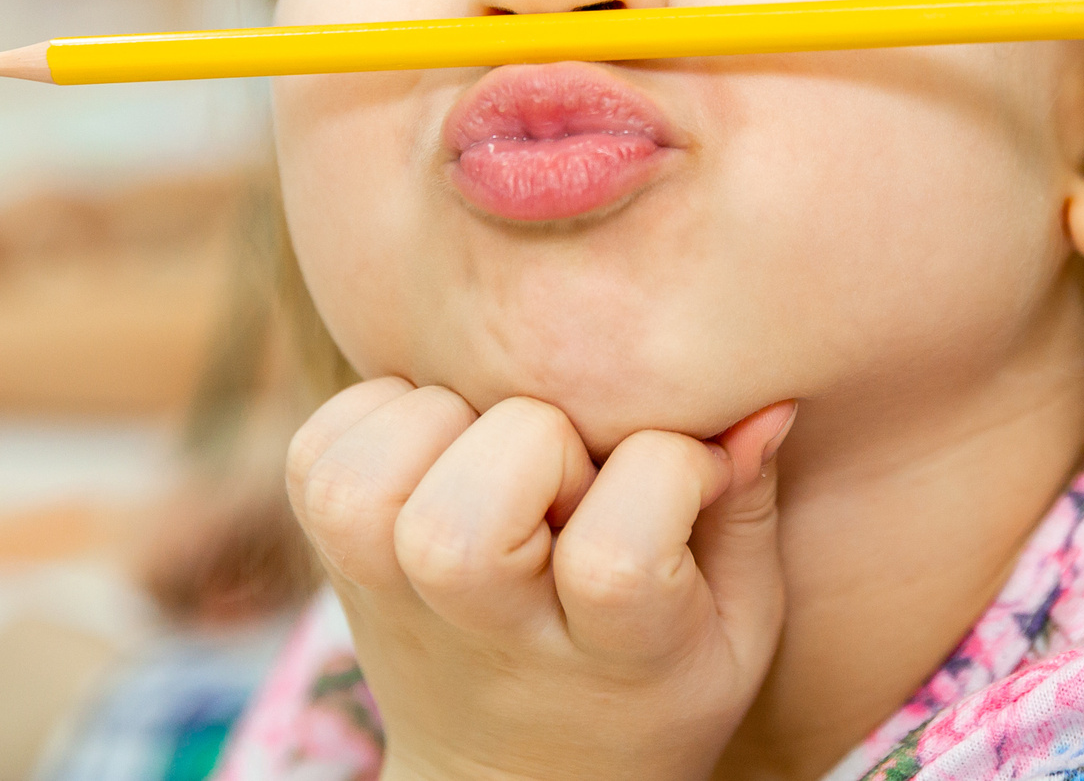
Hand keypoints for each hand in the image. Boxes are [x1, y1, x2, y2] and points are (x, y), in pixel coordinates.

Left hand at [286, 378, 797, 780]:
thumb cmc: (648, 679)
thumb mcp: (737, 622)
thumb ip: (746, 510)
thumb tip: (760, 404)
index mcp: (606, 659)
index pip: (613, 553)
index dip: (669, 473)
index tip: (690, 479)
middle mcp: (479, 633)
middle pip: (467, 516)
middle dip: (539, 445)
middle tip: (575, 478)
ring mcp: (390, 601)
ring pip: (378, 472)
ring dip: (449, 425)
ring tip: (500, 457)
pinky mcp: (335, 562)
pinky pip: (323, 446)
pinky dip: (380, 415)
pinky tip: (442, 446)